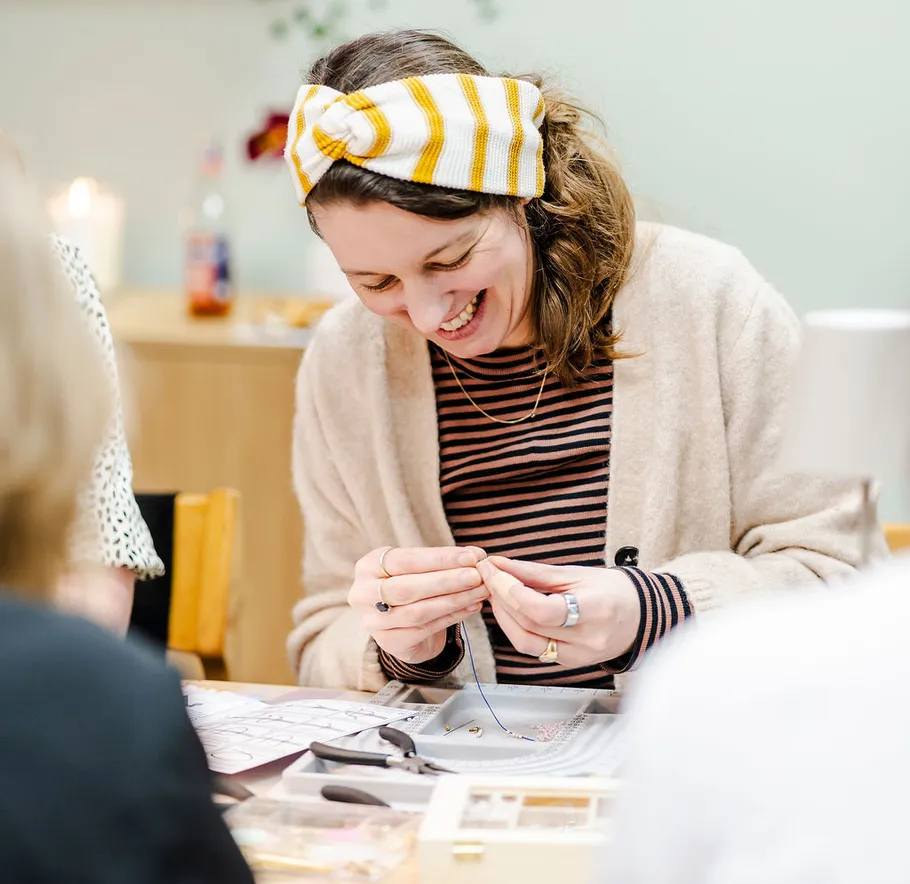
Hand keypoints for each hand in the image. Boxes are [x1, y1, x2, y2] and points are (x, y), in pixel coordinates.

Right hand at [348, 546, 489, 664]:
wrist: (400, 623)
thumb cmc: (411, 584)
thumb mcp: (419, 568)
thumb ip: (443, 560)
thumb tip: (476, 554)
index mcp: (367, 566)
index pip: (405, 560)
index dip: (440, 558)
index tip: (471, 556)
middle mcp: (363, 594)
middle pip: (408, 587)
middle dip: (447, 580)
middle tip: (477, 575)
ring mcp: (374, 622)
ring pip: (419, 611)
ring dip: (455, 600)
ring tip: (481, 591)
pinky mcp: (389, 643)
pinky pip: (426, 629)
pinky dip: (453, 616)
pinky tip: (472, 606)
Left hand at [476, 556, 640, 667]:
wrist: (639, 615)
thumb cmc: (612, 590)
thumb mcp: (575, 573)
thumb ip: (533, 572)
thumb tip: (499, 565)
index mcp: (595, 611)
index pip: (544, 610)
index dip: (513, 592)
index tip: (495, 572)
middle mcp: (588, 640)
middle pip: (530, 626)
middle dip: (502, 599)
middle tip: (488, 577)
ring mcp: (579, 657)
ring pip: (526, 643)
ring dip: (504, 618)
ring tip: (496, 593)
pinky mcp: (569, 664)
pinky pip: (534, 650)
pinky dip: (518, 629)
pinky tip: (512, 611)